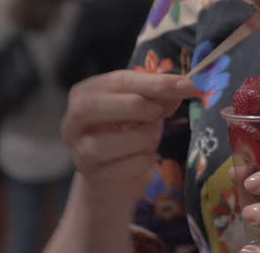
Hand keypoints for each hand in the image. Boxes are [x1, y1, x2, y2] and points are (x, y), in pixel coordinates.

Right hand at [60, 70, 198, 206]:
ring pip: (102, 143)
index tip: (186, 84)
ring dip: (140, 138)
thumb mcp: (142, 111)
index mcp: (86, 93)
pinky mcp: (90, 175)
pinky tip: (149, 157)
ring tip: (153, 138)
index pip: (117, 81)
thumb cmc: (126, 134)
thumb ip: (158, 98)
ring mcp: (78, 150)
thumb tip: (183, 86)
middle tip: (160, 112)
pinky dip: (141, 162)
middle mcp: (73, 120)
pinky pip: (118, 168)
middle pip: (91, 107)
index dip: (153, 82)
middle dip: (134, 107)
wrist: (113, 178)